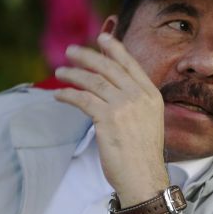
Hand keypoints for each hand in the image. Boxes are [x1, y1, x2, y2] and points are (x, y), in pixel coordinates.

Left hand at [53, 32, 169, 207]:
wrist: (144, 176)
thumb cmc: (143, 154)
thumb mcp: (147, 121)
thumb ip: (135, 102)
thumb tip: (113, 87)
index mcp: (152, 95)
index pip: (131, 65)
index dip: (115, 48)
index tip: (102, 37)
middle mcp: (139, 97)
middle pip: (109, 67)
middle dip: (88, 56)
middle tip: (71, 51)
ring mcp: (124, 106)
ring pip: (93, 81)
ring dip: (73, 74)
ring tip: (60, 72)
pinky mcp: (108, 118)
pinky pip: (83, 99)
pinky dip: (68, 95)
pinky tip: (59, 95)